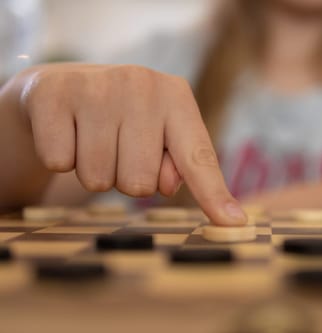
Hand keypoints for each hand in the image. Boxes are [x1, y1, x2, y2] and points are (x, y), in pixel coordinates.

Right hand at [18, 64, 245, 224]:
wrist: (63, 89)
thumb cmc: (122, 121)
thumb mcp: (158, 136)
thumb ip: (178, 164)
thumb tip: (169, 186)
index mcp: (177, 97)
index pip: (198, 159)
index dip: (214, 195)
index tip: (235, 224)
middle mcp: (141, 85)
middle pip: (140, 185)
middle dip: (126, 179)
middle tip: (117, 149)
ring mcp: (96, 86)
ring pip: (98, 179)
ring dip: (94, 172)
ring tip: (92, 140)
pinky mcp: (52, 94)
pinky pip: (59, 163)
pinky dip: (61, 158)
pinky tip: (67, 132)